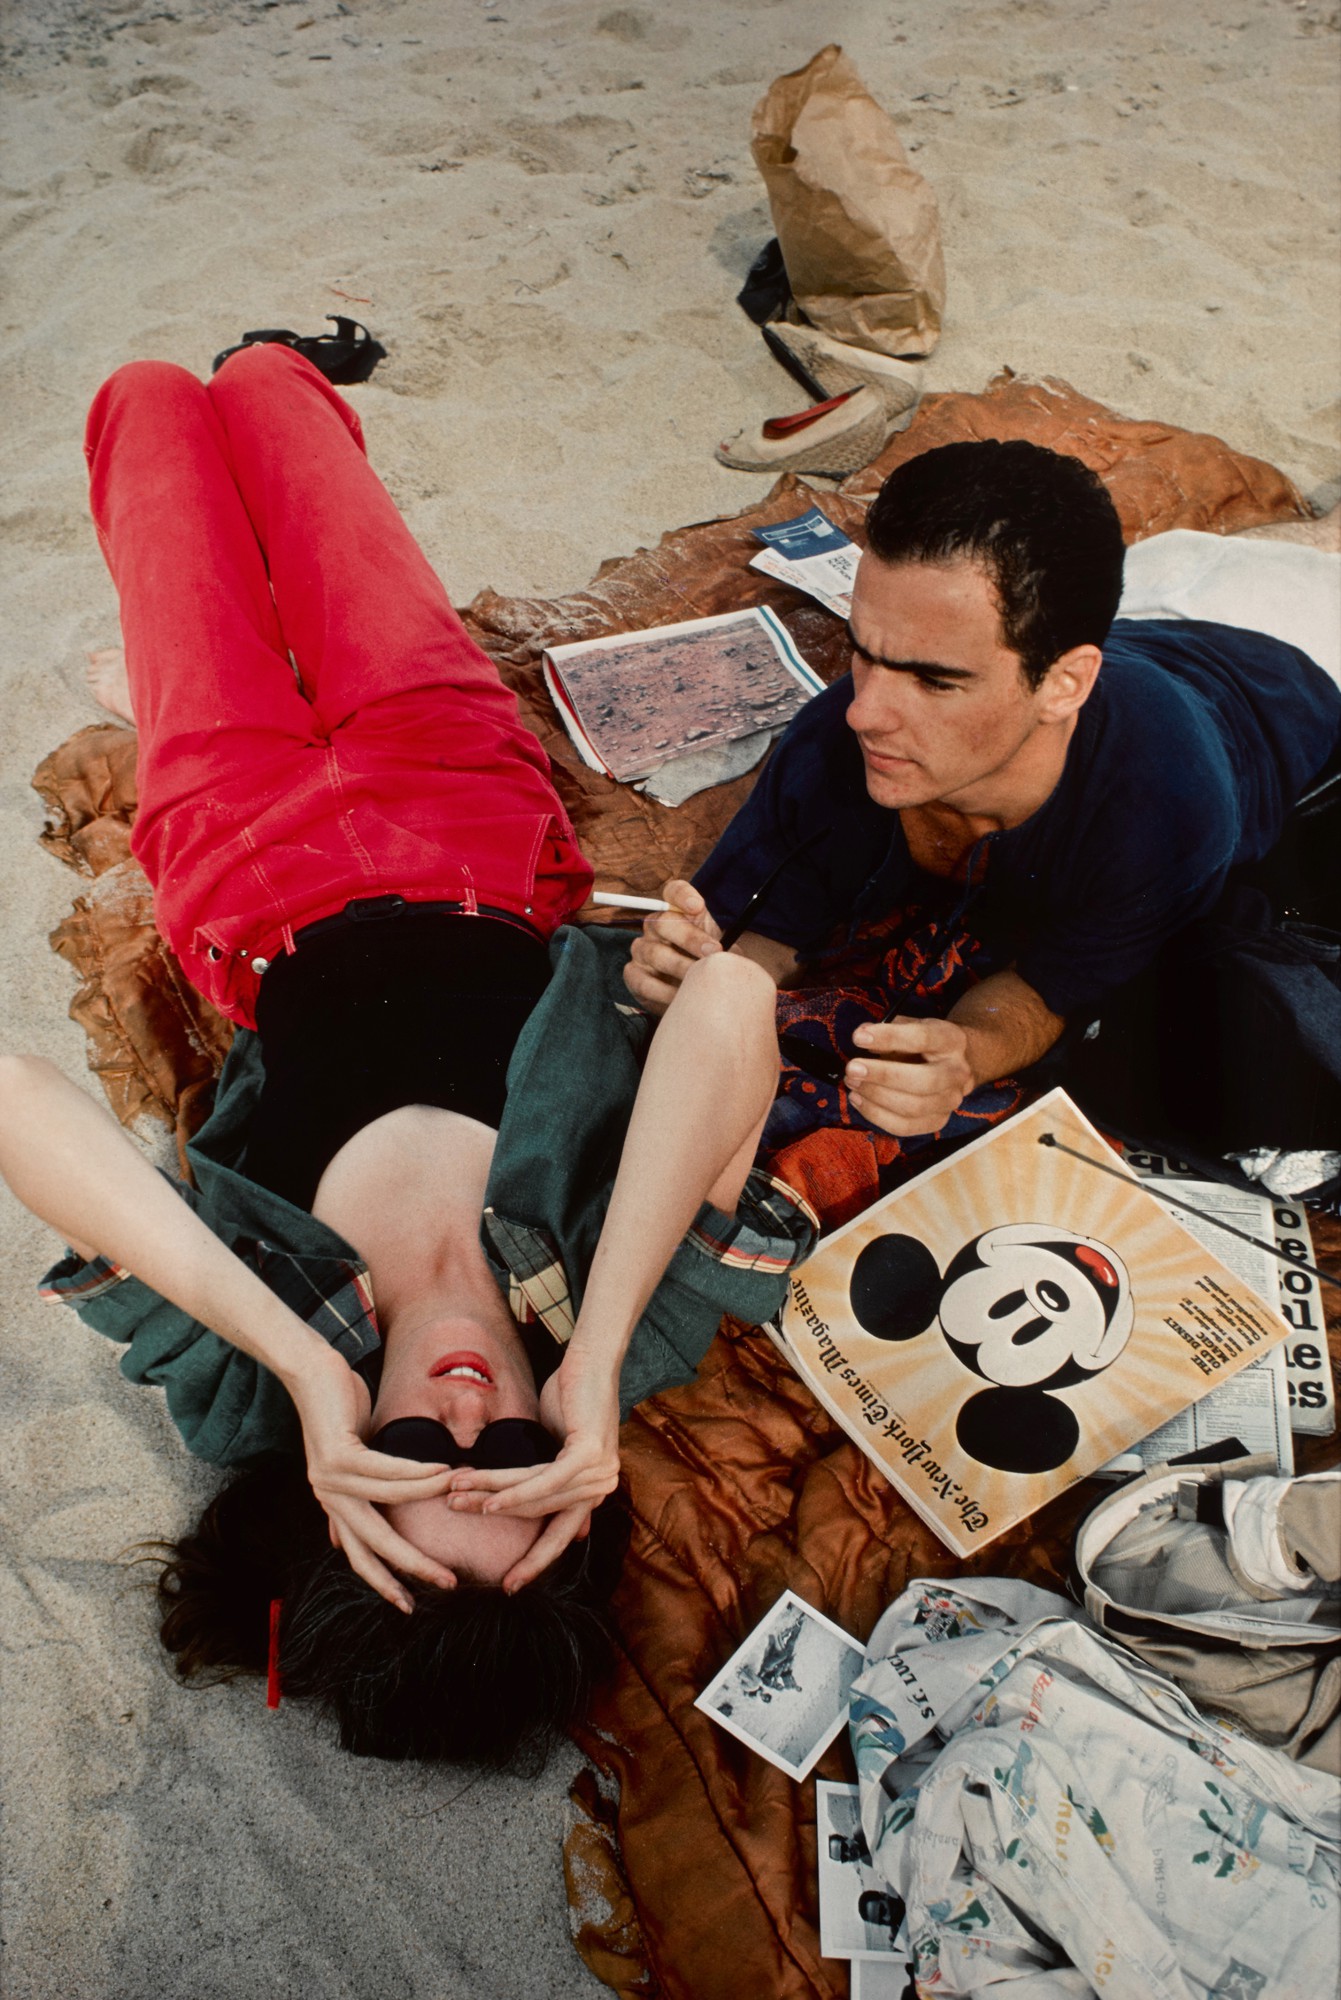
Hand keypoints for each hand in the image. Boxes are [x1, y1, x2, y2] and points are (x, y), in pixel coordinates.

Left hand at [288, 1347, 458, 1611]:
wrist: (311, 1371)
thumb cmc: (340, 1408)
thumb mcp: (357, 1451)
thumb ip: (367, 1482)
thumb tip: (368, 1516)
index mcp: (335, 1502)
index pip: (360, 1554)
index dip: (384, 1581)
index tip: (409, 1605)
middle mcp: (329, 1497)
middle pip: (373, 1545)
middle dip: (410, 1566)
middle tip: (446, 1583)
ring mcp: (329, 1479)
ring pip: (385, 1504)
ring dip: (427, 1503)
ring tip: (460, 1501)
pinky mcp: (337, 1456)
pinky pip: (385, 1472)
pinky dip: (416, 1475)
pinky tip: (442, 1472)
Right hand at [442, 1340, 621, 1592]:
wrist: (589, 1360)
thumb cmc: (569, 1397)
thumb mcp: (556, 1447)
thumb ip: (547, 1481)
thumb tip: (544, 1515)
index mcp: (592, 1489)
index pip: (560, 1535)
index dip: (536, 1561)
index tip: (510, 1585)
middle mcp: (600, 1486)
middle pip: (539, 1516)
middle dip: (494, 1517)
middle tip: (456, 1517)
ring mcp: (599, 1473)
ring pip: (534, 1497)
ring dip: (491, 1498)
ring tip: (455, 1498)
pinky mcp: (589, 1456)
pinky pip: (544, 1483)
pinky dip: (514, 1492)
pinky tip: (488, 1500)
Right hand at [623, 879, 720, 1014]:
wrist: (695, 994)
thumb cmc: (708, 966)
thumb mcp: (722, 950)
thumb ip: (727, 942)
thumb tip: (736, 948)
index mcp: (678, 912)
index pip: (674, 892)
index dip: (682, 895)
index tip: (698, 906)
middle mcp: (655, 926)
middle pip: (664, 922)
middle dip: (690, 937)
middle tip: (713, 952)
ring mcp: (642, 949)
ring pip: (654, 953)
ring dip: (680, 967)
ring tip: (699, 980)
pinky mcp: (634, 974)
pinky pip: (643, 981)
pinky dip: (662, 991)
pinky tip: (679, 997)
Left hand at [844, 1015, 975, 1137]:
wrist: (949, 1066)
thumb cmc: (922, 1044)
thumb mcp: (910, 1026)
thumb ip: (888, 1028)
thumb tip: (862, 1034)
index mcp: (952, 1040)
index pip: (922, 1038)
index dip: (889, 1038)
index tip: (859, 1038)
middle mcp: (957, 1073)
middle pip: (924, 1081)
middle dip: (882, 1075)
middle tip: (852, 1068)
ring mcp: (951, 1101)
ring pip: (913, 1107)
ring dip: (875, 1096)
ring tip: (852, 1083)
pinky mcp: (937, 1121)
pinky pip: (904, 1126)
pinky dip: (876, 1115)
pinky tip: (858, 1100)